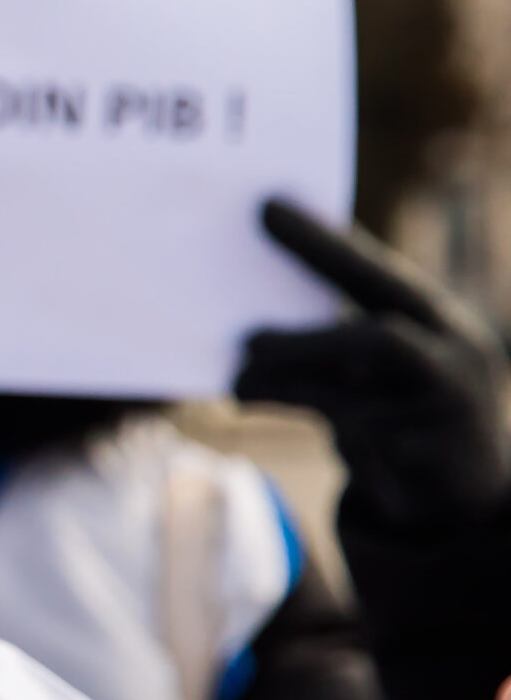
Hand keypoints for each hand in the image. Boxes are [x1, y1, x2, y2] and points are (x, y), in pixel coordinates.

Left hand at [238, 197, 509, 530]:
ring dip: (291, 387)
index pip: (379, 274)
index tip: (264, 205)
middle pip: (378, 337)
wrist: (462, 494)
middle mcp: (456, 359)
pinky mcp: (432, 463)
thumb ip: (326, 347)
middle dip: (302, 340)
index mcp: (438, 320)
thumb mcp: (369, 370)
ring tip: (237, 384)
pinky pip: (362, 444)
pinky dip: (317, 432)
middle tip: (244, 338)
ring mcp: (449, 414)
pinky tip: (292, 427)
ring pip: (360, 398)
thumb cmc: (395, 409)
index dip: (323, 242)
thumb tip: (246, 338)